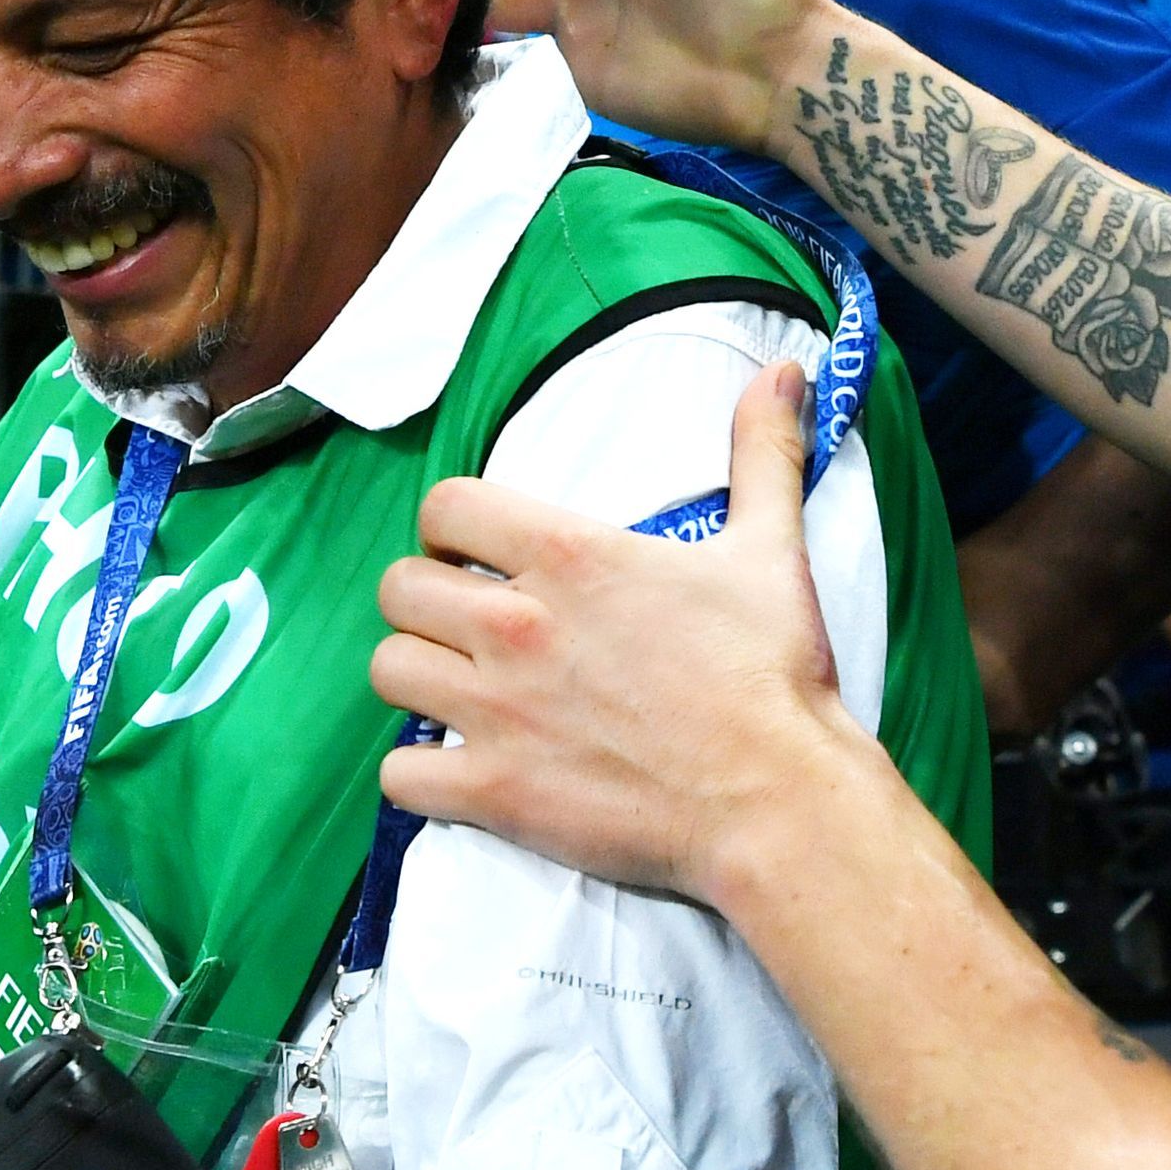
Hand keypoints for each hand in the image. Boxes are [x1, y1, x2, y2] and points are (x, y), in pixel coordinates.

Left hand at [373, 357, 857, 905]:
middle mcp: (516, 625)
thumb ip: (762, 452)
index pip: (444, 506)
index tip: (478, 553)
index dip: (452, 527)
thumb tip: (783, 370)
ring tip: (459, 690)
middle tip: (469, 626)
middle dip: (428, 602)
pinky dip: (419, 775)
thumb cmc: (771, 674)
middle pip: (399, 587)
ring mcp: (498, 711)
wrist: (775, 798)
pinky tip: (457, 768)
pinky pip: (399, 776)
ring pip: (388, 670)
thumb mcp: (770, 547)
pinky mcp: (496, 791)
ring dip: (419, 678)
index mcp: (568, 555)